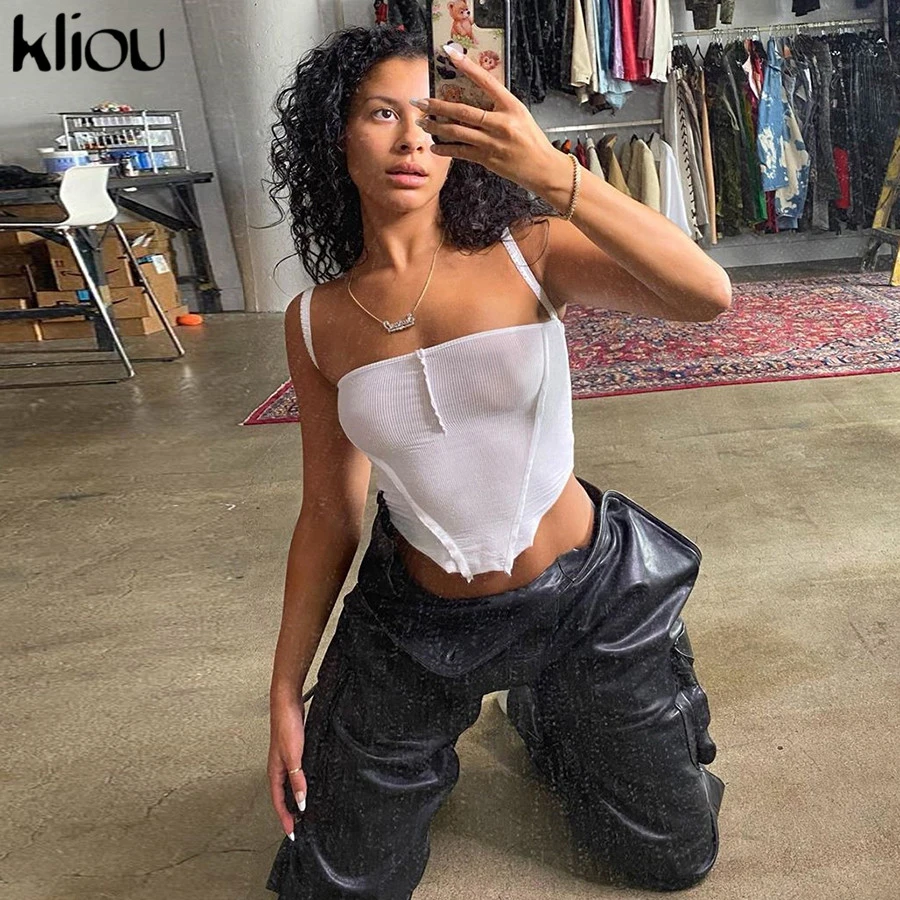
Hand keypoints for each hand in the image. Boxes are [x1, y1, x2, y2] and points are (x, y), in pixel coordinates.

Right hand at [267, 698, 307, 838]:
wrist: (287, 704)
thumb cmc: (287, 727)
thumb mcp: (294, 757)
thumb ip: (296, 780)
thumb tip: (300, 802)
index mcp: (274, 772)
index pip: (278, 802)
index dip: (285, 819)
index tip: (292, 834)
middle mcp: (278, 768)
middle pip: (281, 797)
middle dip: (287, 813)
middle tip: (297, 827)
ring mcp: (284, 760)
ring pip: (287, 786)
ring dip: (293, 799)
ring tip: (302, 811)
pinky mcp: (293, 752)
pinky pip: (294, 775)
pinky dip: (298, 785)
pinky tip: (306, 785)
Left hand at [412, 43, 560, 195]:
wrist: (541, 167)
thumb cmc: (531, 140)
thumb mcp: (519, 114)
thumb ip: (498, 105)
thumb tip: (474, 95)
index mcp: (510, 106)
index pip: (486, 81)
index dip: (467, 67)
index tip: (451, 55)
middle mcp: (500, 123)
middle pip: (463, 110)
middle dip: (437, 106)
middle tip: (421, 102)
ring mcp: (492, 142)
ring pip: (457, 132)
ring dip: (436, 127)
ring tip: (423, 123)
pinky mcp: (487, 159)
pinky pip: (461, 152)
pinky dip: (445, 149)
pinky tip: (435, 147)